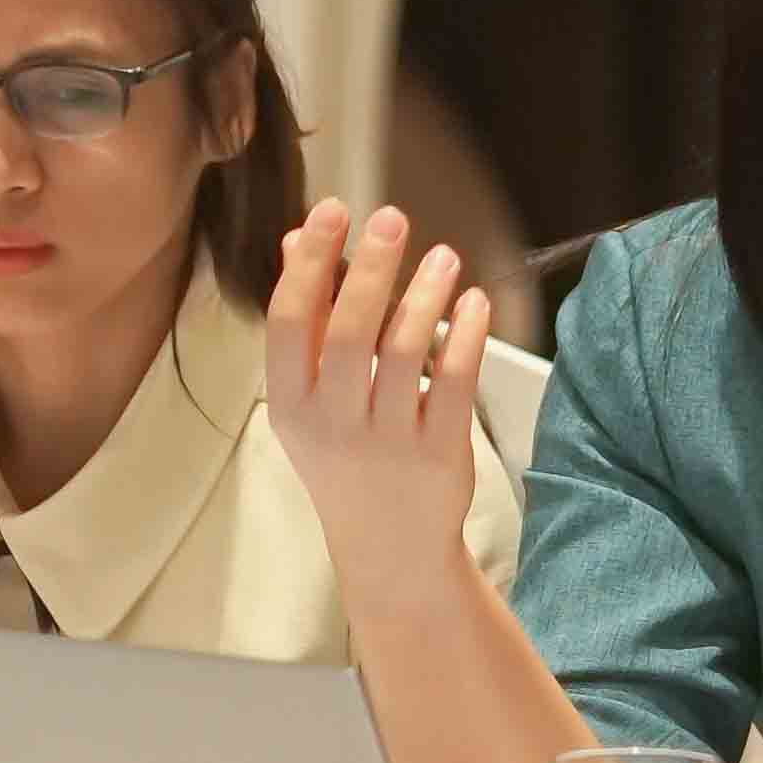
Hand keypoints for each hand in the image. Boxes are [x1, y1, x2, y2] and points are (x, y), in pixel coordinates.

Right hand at [262, 199, 490, 593]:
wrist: (390, 552)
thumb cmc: (345, 461)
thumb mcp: (308, 402)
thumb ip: (304, 323)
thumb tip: (292, 239)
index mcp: (291, 406)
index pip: (289, 322)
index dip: (308, 262)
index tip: (331, 210)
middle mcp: (333, 424)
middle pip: (350, 331)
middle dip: (371, 267)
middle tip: (393, 218)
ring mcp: (387, 441)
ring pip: (405, 352)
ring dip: (425, 295)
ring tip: (445, 255)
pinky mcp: (439, 453)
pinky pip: (453, 383)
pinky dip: (464, 335)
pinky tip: (473, 301)